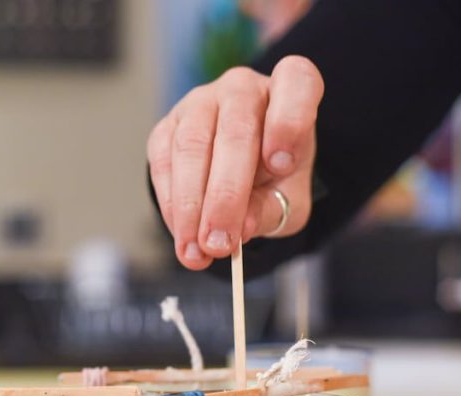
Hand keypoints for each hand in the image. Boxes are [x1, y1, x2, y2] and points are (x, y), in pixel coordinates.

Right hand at [147, 56, 323, 269]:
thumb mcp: (290, 196)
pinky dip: (172, 203)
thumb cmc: (276, 175)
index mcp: (290, 90)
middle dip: (225, 194)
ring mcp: (201, 101)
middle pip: (235, 130)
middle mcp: (244, 88)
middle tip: (221, 242)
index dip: (289, 122)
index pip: (296, 81)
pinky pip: (164, 161)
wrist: (244, 169)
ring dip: (191, 205)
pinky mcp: (169, 125)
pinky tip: (183, 235)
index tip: (282, 166)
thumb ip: (272, 209)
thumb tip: (242, 228)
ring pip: (192, 145)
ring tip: (198, 249)